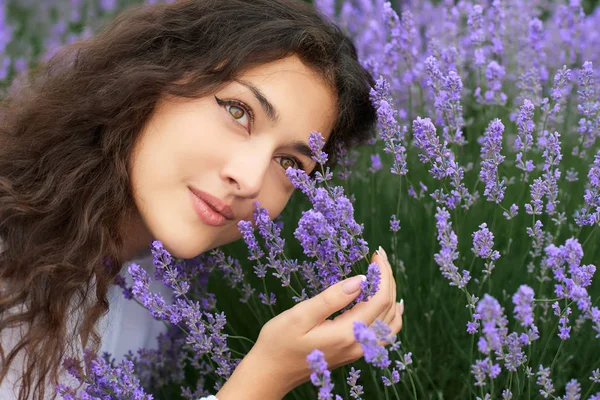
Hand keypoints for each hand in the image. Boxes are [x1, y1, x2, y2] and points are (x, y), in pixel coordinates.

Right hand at [216, 247, 403, 399]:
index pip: (379, 299)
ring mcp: (359, 351)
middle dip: (388, 279)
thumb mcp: (300, 315)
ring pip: (390, 322)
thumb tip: (360, 280)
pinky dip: (391, 315)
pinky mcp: (354, 352)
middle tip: (379, 256)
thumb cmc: (279, 342)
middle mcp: (359, 344)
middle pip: (388, 308)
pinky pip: (384, 333)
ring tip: (384, 272)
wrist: (271, 373)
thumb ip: (332, 298)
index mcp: (347, 333)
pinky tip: (391, 304)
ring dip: (391, 294)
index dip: (382, 274)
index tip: (375, 253)